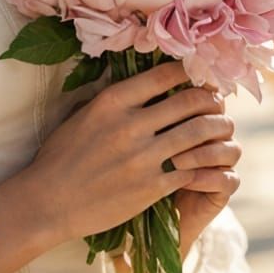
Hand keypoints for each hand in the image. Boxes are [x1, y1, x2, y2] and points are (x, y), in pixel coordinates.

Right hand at [26, 59, 230, 242]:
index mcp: (111, 102)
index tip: (199, 72)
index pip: (163, 75)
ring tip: (223, 127)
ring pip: (197, 133)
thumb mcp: (83, 115)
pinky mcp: (151, 187)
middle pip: (189, 101)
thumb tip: (146, 82)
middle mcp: (129, 125)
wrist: (50, 201)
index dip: (189, 71)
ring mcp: (142, 158)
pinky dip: (205, 162)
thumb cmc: (61, 156)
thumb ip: (114, 101)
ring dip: (217, 128)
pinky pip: (191, 168)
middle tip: (219, 100)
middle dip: (211, 98)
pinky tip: (210, 160)